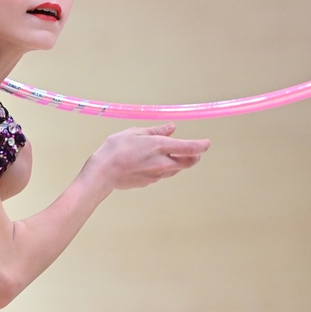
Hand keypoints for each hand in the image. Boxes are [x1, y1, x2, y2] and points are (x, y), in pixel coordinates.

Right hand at [86, 123, 209, 190]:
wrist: (103, 173)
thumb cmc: (116, 149)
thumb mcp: (134, 133)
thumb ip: (156, 131)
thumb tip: (172, 128)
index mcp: (160, 147)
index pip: (190, 148)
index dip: (201, 145)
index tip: (207, 143)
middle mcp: (163, 163)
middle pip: (188, 162)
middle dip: (194, 157)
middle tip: (194, 151)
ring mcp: (157, 175)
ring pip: (176, 170)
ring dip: (178, 162)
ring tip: (168, 154)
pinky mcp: (149, 182)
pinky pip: (162, 175)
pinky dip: (162, 168)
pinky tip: (150, 163)